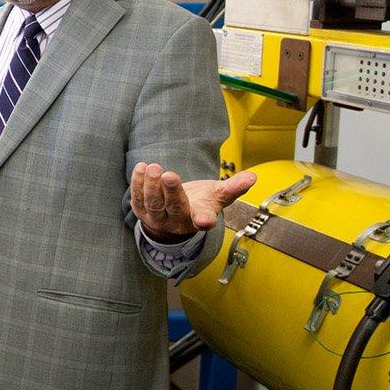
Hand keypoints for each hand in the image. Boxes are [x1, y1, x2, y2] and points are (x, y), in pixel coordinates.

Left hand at [129, 162, 257, 242]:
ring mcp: (158, 218)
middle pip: (175, 207)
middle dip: (172, 191)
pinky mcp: (142, 212)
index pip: (203, 219)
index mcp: (199, 217)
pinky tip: (141, 168)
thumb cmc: (200, 201)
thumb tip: (252, 177)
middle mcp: (178, 221)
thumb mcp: (218, 195)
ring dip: (151, 185)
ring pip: (153, 204)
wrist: (177, 214)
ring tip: (153, 168)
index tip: (205, 221)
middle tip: (170, 175)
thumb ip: (233, 187)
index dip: (204, 220)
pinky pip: (137, 199)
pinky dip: (137, 183)